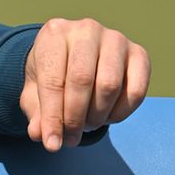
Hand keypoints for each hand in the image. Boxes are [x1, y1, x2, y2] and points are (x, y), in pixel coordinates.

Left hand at [19, 18, 149, 151]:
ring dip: (97, 115)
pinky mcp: (139, 53)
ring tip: (87, 124)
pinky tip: (107, 117)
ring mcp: (116, 39)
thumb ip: (36, 115)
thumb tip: (41, 135)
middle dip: (74, 118)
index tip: (53, 144)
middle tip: (71, 138)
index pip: (53, 81)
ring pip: (109, 85)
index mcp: (54, 34)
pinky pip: (135, 90)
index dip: (53, 117)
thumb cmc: (51, 77)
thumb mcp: (35, 95)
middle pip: (82, 81)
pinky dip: (121, 113)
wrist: (73, 57)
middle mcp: (86, 30)